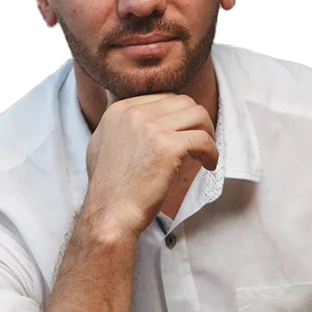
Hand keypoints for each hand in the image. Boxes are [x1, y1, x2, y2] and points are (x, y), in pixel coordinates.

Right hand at [83, 93, 217, 237]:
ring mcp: (151, 128)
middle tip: (198, 142)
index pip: (164, 97)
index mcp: (120, 110)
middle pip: (183, 102)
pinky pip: (203, 139)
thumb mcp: (100, 144)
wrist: (110, 214)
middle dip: (196, 121)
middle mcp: (134, 113)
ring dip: (207, 132)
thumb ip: (117, 125)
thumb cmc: (109, 187)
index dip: (179, 115)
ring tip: (205, 153)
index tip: (183, 133)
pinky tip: (208, 165)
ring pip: (197, 115)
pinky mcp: (168, 146)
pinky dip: (211, 152)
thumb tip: (131, 116)